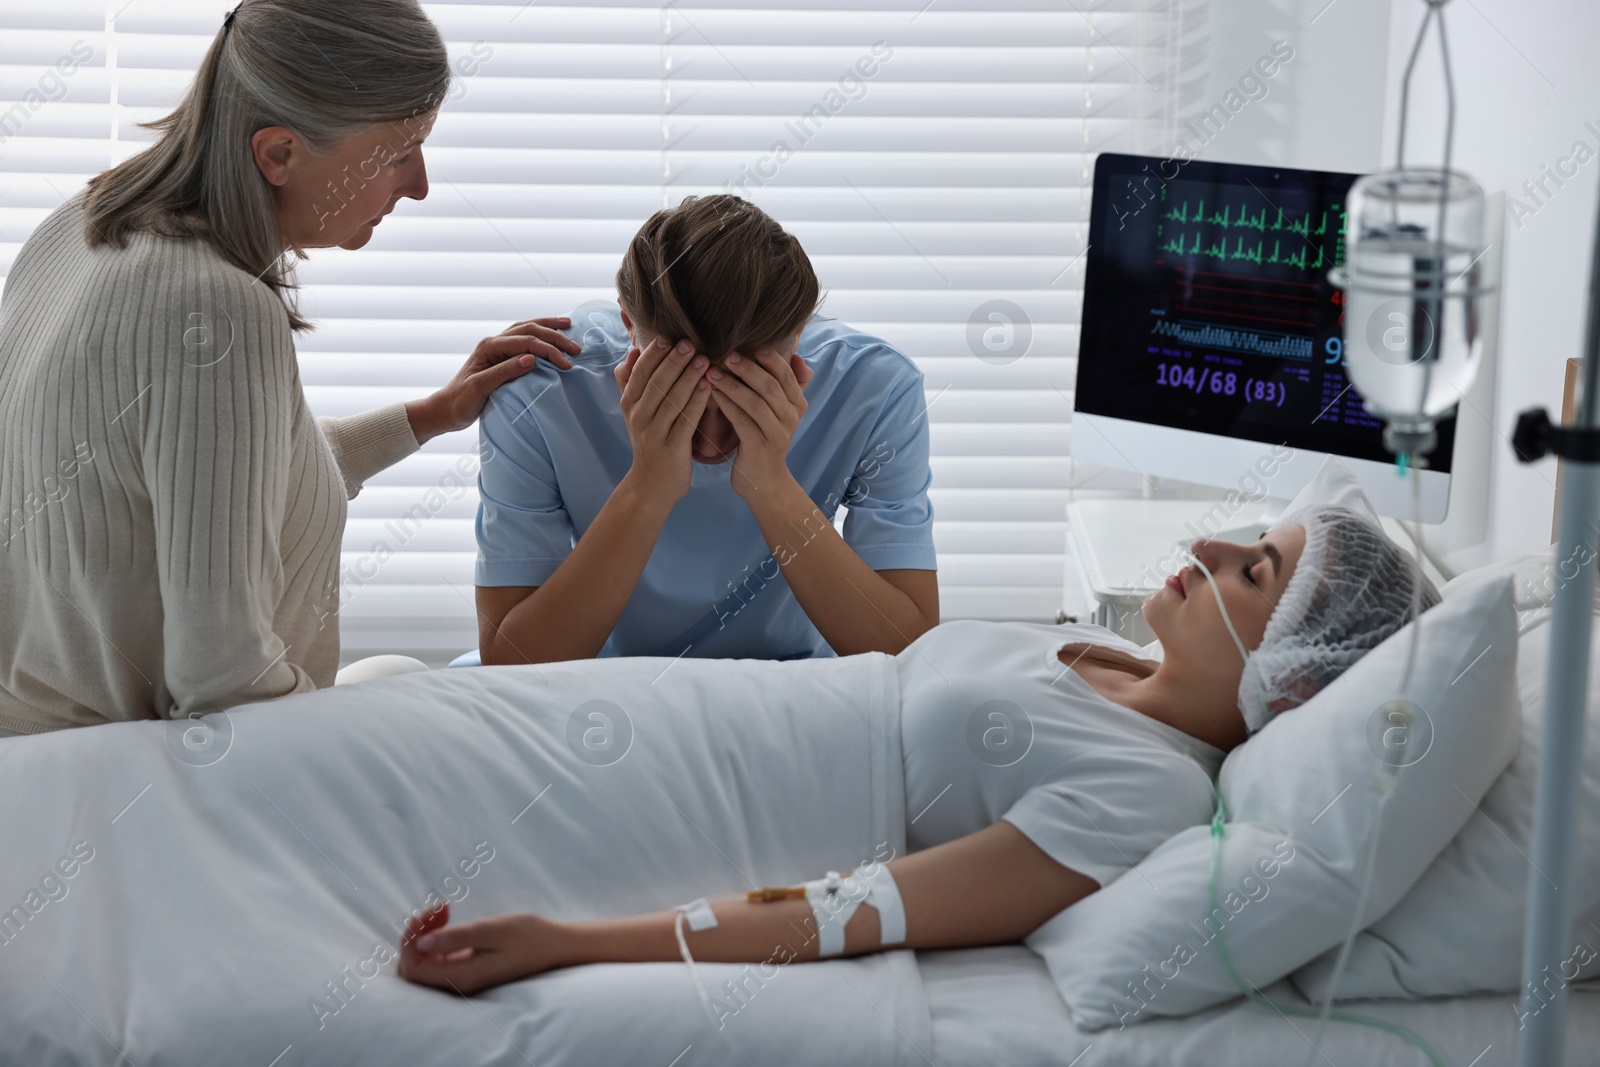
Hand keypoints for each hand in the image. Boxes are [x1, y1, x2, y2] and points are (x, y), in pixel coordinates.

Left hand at [398, 901, 569, 994]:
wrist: (553, 944)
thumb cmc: (527, 935)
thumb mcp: (492, 930)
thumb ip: (456, 938)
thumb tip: (420, 944)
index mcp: (462, 977)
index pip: (414, 970)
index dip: (410, 941)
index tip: (427, 913)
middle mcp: (458, 983)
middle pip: (414, 967)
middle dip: (415, 935)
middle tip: (436, 908)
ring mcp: (461, 977)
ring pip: (423, 961)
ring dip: (424, 933)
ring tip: (442, 909)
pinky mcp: (465, 969)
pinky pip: (437, 956)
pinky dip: (435, 936)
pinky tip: (448, 917)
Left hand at [406, 316, 583, 442]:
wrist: (445, 410)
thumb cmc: (461, 402)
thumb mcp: (481, 388)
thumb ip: (505, 372)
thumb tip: (531, 359)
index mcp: (489, 347)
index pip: (526, 342)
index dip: (549, 350)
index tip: (567, 364)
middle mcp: (493, 342)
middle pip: (529, 330)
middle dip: (554, 336)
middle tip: (576, 348)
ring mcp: (496, 347)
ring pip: (527, 328)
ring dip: (548, 327)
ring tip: (568, 326)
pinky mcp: (500, 356)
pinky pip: (523, 338)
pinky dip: (539, 334)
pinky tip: (549, 334)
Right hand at [617, 337, 712, 503]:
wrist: (651, 485)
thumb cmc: (650, 441)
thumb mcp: (635, 413)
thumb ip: (631, 383)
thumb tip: (633, 351)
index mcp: (629, 403)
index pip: (640, 372)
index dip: (654, 354)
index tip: (670, 337)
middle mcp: (638, 416)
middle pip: (656, 383)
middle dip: (674, 361)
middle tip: (691, 342)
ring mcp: (654, 433)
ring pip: (672, 399)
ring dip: (689, 377)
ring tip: (705, 359)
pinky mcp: (671, 447)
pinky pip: (686, 419)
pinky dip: (698, 401)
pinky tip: (710, 386)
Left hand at [709, 350, 811, 501]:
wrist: (765, 482)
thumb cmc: (766, 438)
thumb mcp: (780, 412)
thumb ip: (784, 385)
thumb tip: (795, 354)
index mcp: (797, 404)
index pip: (786, 374)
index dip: (768, 357)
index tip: (746, 343)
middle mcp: (791, 417)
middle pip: (770, 386)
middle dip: (747, 367)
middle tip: (725, 354)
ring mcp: (777, 434)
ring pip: (755, 403)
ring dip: (732, 385)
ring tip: (711, 372)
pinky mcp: (759, 448)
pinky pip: (741, 421)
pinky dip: (726, 405)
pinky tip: (711, 393)